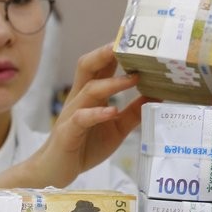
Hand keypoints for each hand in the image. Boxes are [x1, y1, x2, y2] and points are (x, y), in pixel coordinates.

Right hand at [8, 43, 153, 187]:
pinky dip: (97, 113)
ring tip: (132, 79)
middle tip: (127, 45)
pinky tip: (112, 111)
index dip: (115, 50)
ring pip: (88, 90)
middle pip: (87, 66)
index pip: (101, 65)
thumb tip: (157, 95)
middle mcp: (79, 99)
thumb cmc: (84, 146)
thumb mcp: (116, 128)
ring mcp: (71, 115)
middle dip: (105, 53)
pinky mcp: (67, 133)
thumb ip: (133, 112)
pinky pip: (81, 118)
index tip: (136, 40)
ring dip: (111, 83)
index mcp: (90, 95)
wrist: (54, 171)